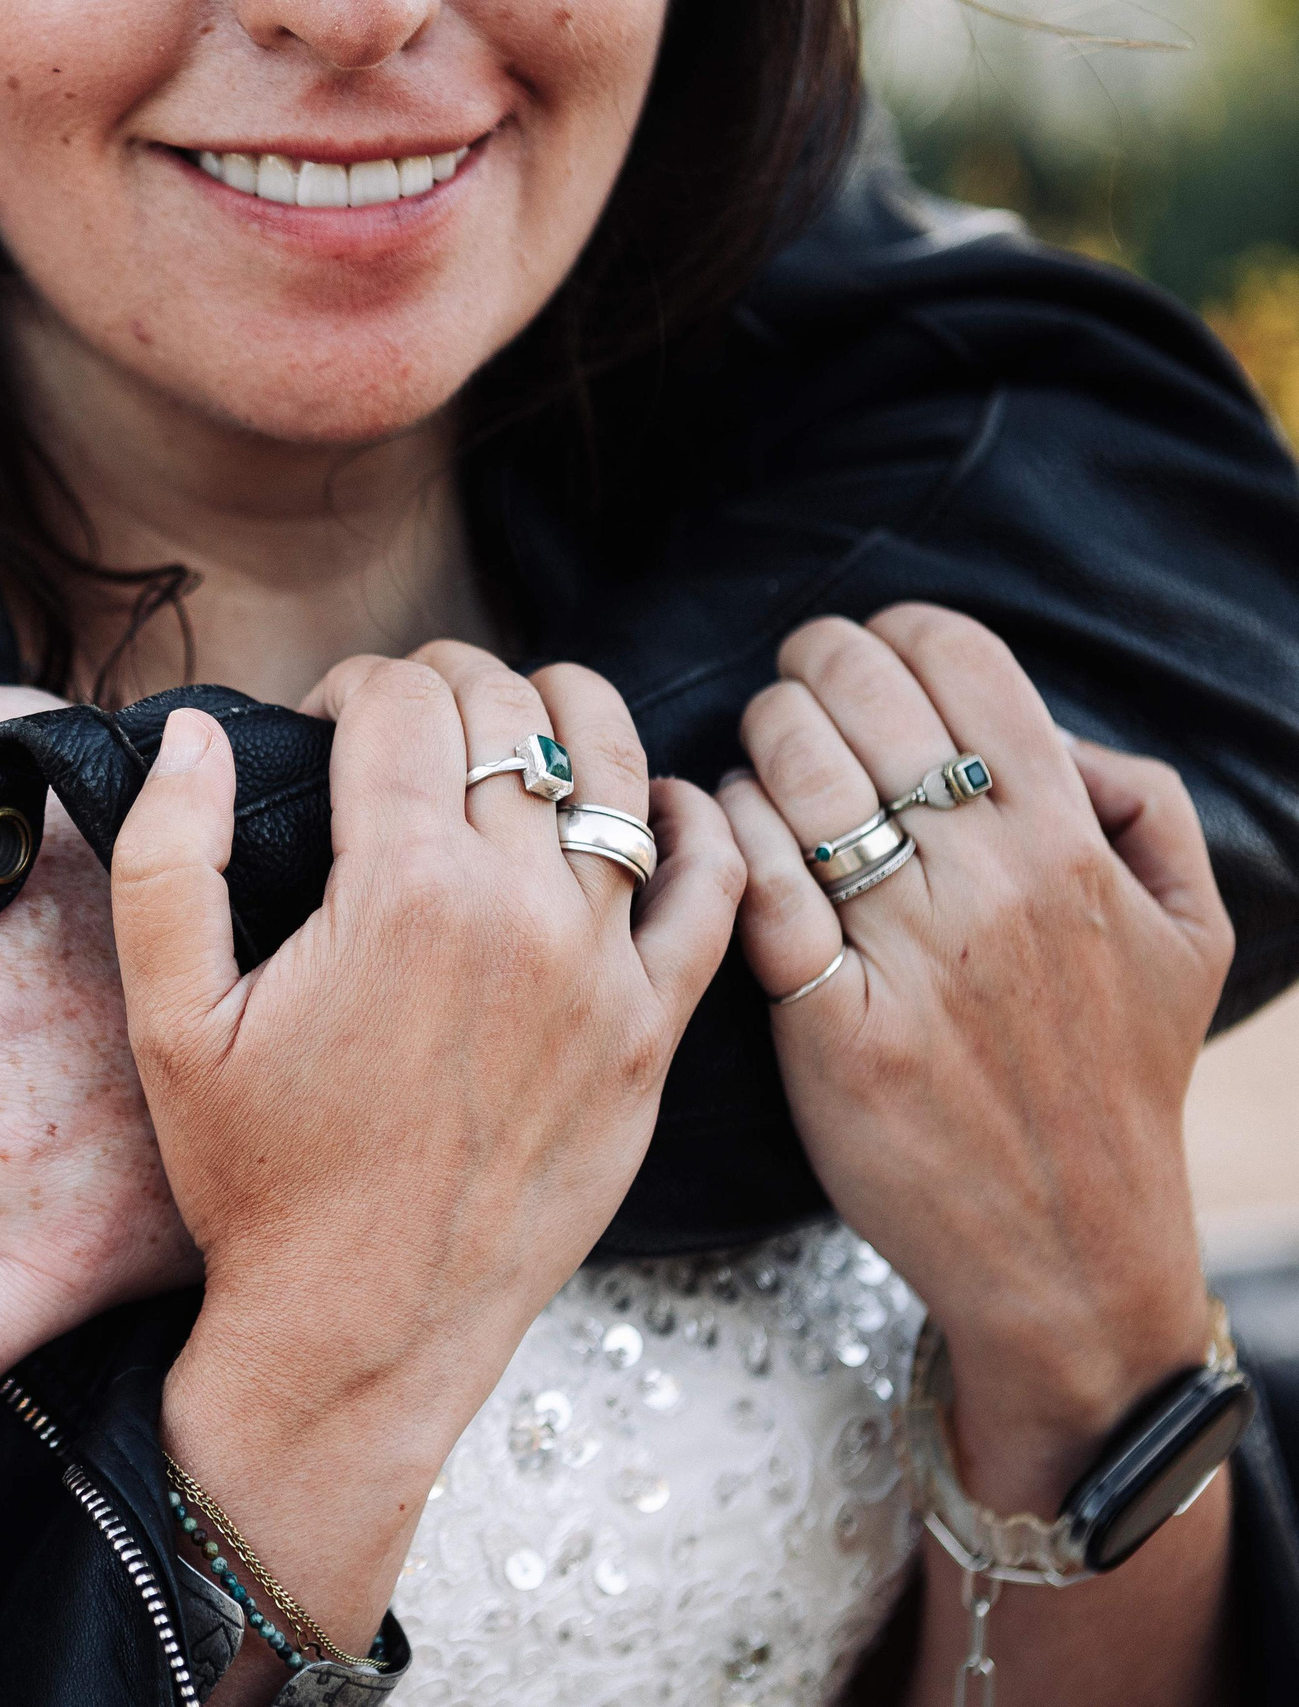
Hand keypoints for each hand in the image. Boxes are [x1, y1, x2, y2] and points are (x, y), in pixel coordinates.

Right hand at [114, 644, 742, 1675]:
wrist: (362, 1329)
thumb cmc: (256, 1180)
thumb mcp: (168, 1019)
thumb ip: (166, 855)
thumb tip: (195, 732)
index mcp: (402, 890)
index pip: (401, 699)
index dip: (349, 686)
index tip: (322, 724)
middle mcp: (522, 910)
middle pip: (506, 711)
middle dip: (443, 686)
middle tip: (400, 728)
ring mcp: (603, 970)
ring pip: (614, 765)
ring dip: (559, 718)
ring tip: (510, 740)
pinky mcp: (651, 1030)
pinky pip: (714, 885)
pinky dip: (692, 819)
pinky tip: (650, 804)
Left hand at [719, 605, 1231, 1514]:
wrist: (1070, 1248)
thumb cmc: (1116, 1080)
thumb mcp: (1190, 931)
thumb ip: (1146, 808)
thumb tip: (1059, 734)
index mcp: (1072, 844)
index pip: (965, 665)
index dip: (897, 633)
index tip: (868, 647)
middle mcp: (992, 886)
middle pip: (864, 705)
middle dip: (812, 668)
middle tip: (795, 681)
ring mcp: (910, 956)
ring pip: (801, 784)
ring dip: (763, 741)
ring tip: (761, 750)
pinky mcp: (832, 1025)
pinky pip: (758, 891)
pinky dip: (724, 837)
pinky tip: (717, 824)